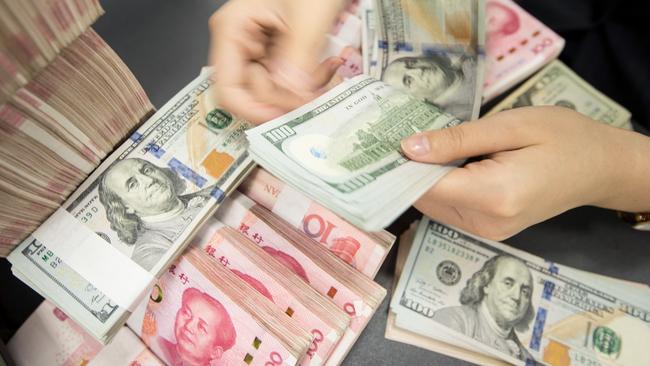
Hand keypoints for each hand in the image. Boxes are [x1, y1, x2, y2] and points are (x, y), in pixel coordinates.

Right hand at [208, 0, 345, 123]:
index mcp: (232, 30)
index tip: (285, 116)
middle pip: (254, 94)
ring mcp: (259, 49)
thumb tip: (290, 98)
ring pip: (275, 92)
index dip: (255, 110)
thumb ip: (297, 60)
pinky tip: (328, 66)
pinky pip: (288, 81)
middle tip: (318, 90)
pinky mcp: (277, 53)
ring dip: (303, 90)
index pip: (227, 90)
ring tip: (329, 71)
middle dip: (288, 97)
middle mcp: (239, 43)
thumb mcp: (307, 17)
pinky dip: (309, 81)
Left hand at [400, 106, 649, 239]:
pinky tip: (438, 161)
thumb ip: (457, 141)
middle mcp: (485, 223)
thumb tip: (407, 149)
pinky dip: (438, 186)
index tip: (373, 145)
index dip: (395, 169)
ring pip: (433, 205)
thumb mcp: (510, 126)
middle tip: (388, 136)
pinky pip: (449, 208)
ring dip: (420, 179)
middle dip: (405, 171)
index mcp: (493, 196)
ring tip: (413, 143)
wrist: (600, 166)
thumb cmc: (562, 137)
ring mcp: (487, 231)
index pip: (424, 188)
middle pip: (424, 199)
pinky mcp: (489, 229)